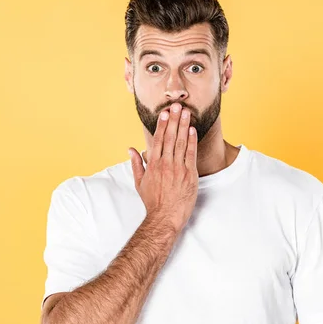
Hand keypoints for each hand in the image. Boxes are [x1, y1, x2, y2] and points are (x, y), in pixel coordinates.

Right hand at [128, 102, 198, 233]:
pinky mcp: (190, 175)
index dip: (161, 125)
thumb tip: (130, 149)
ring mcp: (178, 169)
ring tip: (186, 113)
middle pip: (170, 137)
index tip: (164, 113)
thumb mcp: (139, 182)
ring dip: (183, 126)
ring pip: (180, 143)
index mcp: (153, 165)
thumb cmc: (152, 202)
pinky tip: (192, 130)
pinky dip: (192, 142)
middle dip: (173, 120)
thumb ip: (136, 164)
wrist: (165, 217)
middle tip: (177, 106)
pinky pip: (191, 155)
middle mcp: (165, 164)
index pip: (157, 140)